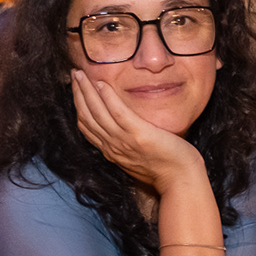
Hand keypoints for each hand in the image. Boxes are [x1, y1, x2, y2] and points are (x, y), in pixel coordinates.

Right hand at [70, 68, 205, 192]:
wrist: (181, 180)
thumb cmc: (166, 168)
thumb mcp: (138, 156)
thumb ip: (127, 143)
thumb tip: (125, 129)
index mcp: (111, 150)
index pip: (87, 126)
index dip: (79, 106)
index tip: (76, 89)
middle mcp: (112, 146)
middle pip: (87, 117)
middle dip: (78, 94)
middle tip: (74, 74)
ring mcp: (124, 141)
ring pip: (97, 113)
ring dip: (87, 91)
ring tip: (81, 74)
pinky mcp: (140, 135)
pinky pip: (119, 114)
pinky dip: (108, 98)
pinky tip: (102, 84)